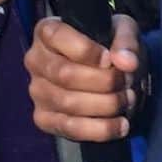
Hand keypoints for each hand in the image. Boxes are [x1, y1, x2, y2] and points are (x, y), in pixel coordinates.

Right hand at [24, 14, 145, 142]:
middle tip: (126, 83)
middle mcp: (34, 60)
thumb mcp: (123, 32)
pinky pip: (69, 128)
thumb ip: (126, 41)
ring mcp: (36, 91)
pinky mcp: (43, 118)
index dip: (87, 50)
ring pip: (69, 103)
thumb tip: (126, 62)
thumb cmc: (109, 48)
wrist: (108, 76)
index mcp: (46, 32)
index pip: (56, 37)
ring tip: (125, 100)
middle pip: (65, 74)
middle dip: (104, 82)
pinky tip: (120, 124)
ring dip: (107, 105)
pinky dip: (100, 130)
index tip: (110, 60)